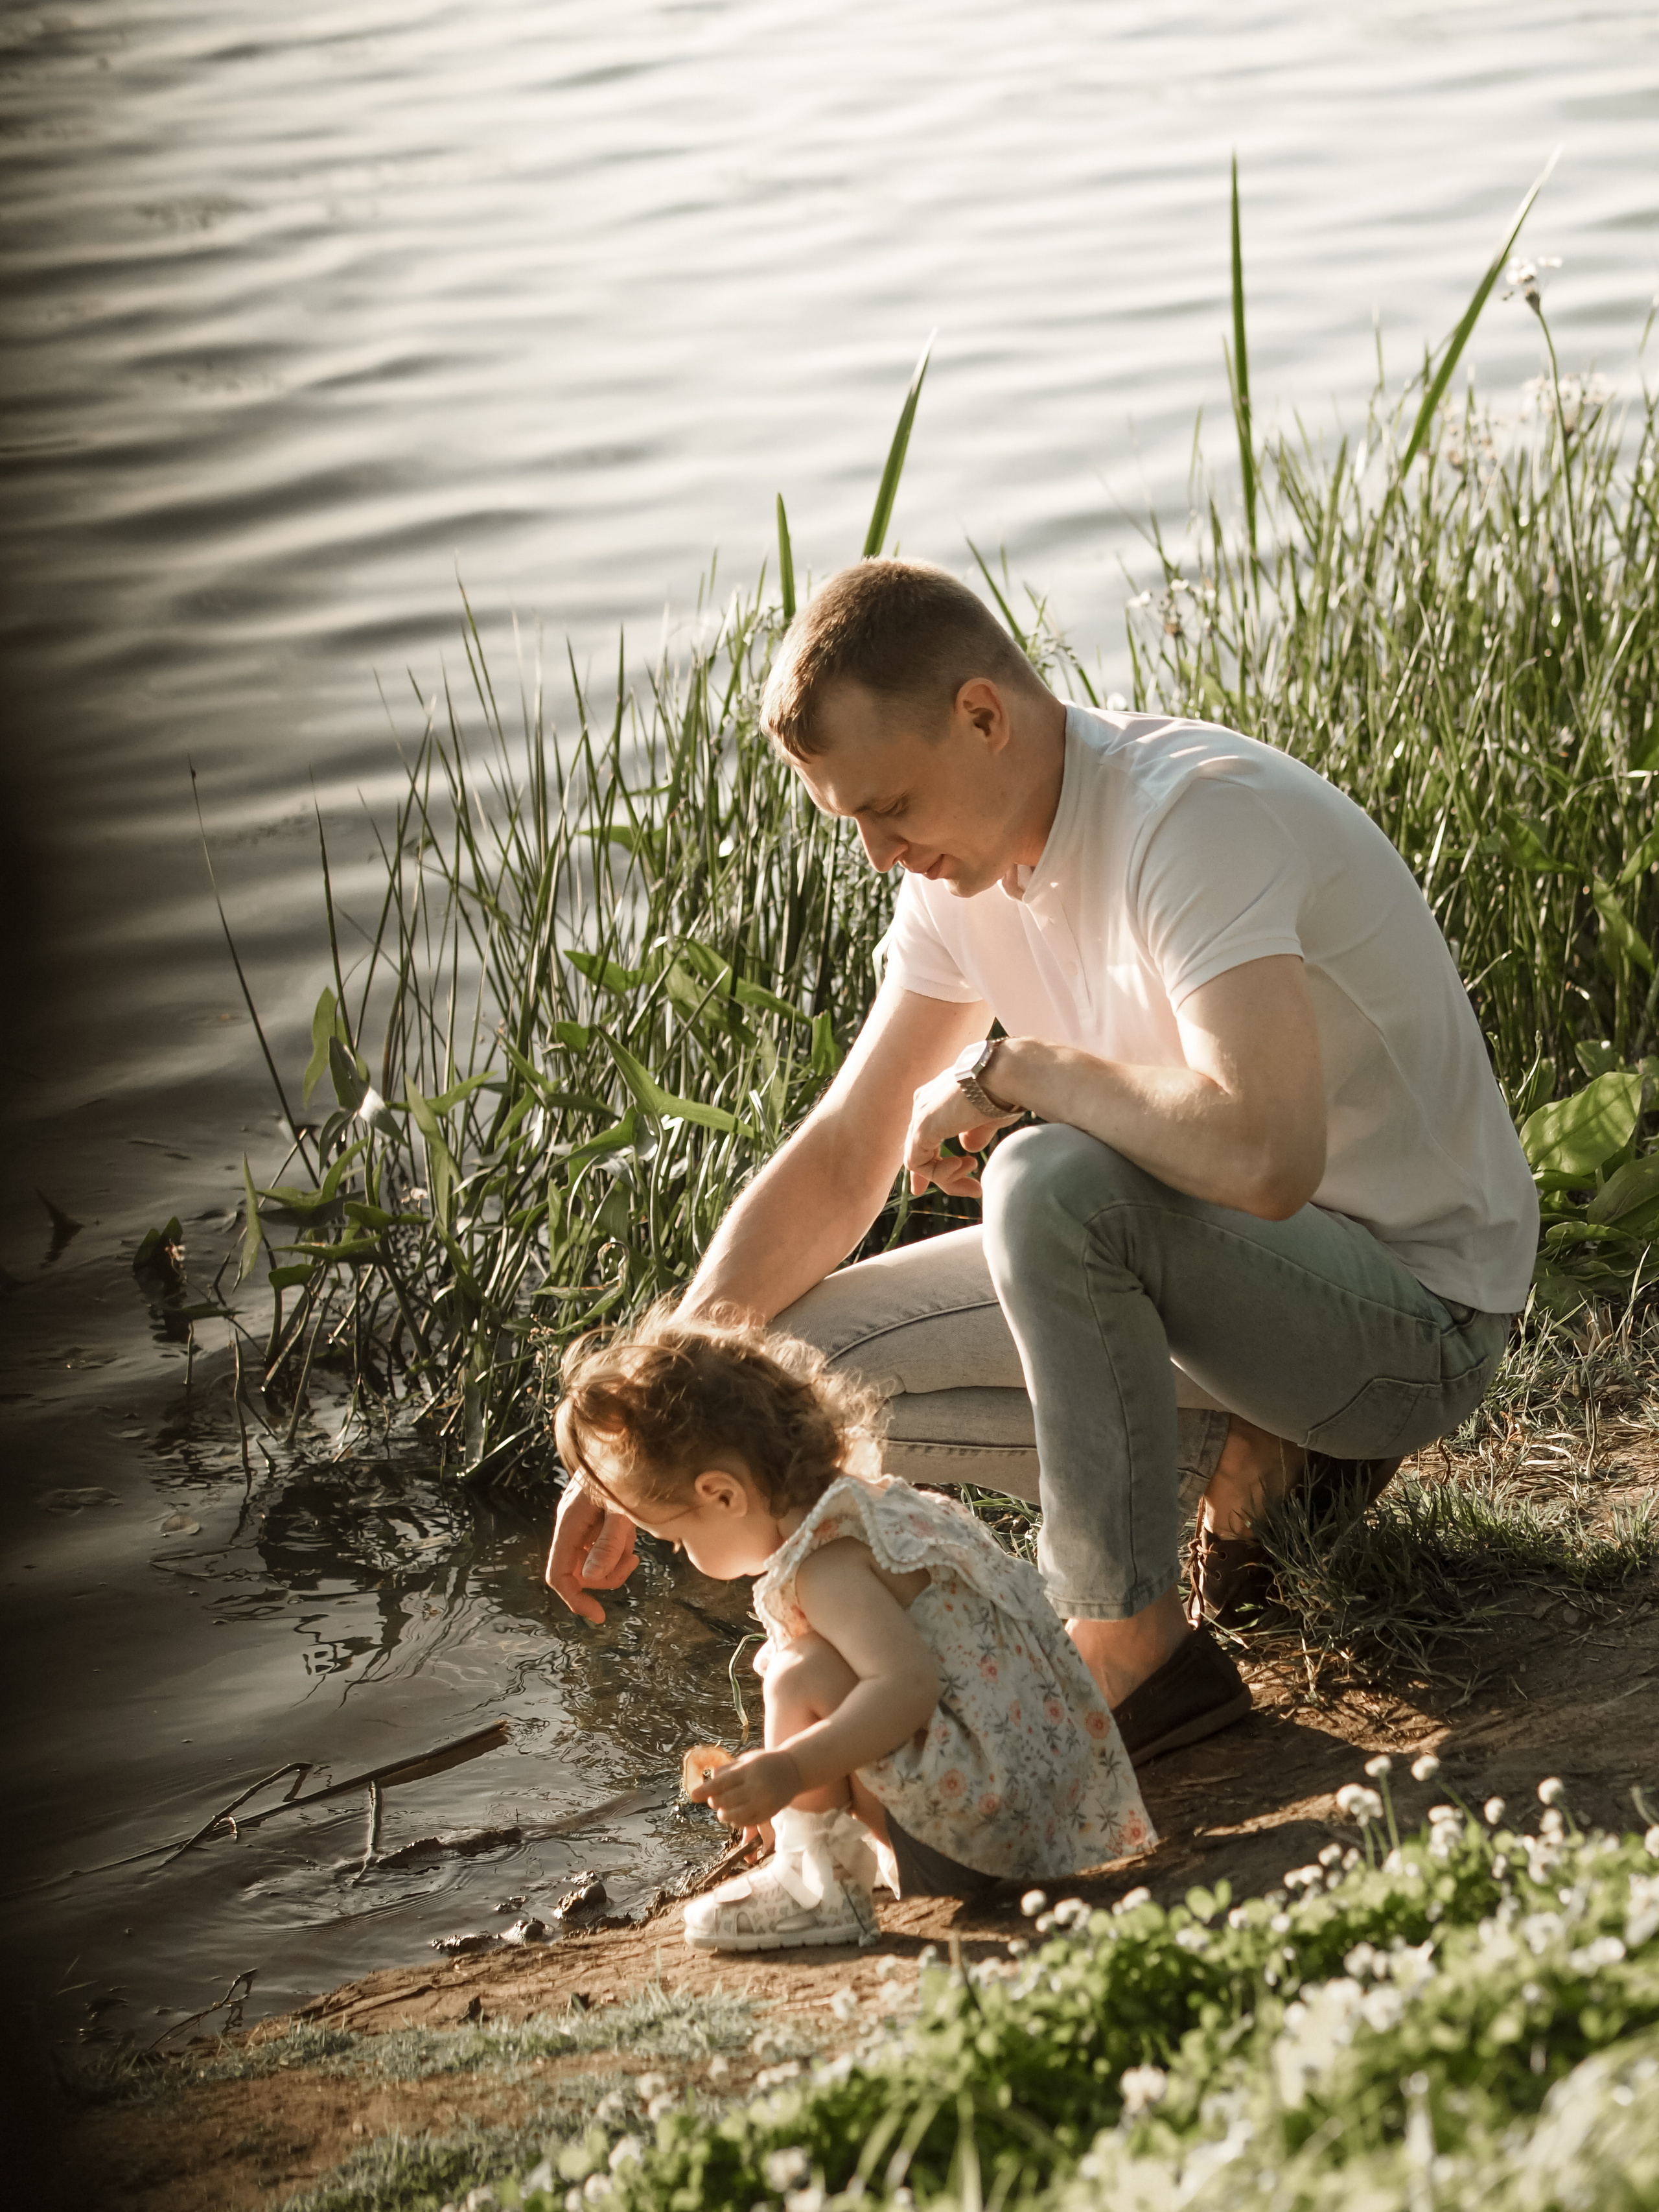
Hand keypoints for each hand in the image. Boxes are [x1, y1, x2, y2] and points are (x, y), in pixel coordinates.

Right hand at [544, 1481, 638, 1623]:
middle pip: (578, 1572)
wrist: (625, 1439)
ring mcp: (579, 1521)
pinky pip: (601, 1543)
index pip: (559, 1575)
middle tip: (633, 1561)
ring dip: (615, 1556)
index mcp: (569, 1524)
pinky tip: (630, 1524)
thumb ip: (608, 1542)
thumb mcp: (621, 1508)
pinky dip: (618, 1543)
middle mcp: (569, 1524)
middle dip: (606, 1574)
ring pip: (592, 1559)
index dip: (576, 1600)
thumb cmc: (622, 1470)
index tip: (599, 1616)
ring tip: (633, 1532)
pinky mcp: (592, 1517)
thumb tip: (591, 1578)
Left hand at [689, 1747, 803, 1828]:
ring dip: (723, 1814)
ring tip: (723, 1810)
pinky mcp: (769, 1813)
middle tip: (713, 1800)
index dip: (705, 1790)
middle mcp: (756, 1787)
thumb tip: (707, 1784)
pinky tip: (736, 1815)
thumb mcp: (746, 1759)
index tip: (693, 1795)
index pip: (721, 1783)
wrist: (795, 1769)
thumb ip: (727, 1771)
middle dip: (714, 1802)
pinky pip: (747, 1823)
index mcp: (749, 1770)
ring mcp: (763, 1802)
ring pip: (734, 1816)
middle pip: (725, 1801)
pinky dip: (736, 1822)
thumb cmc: (765, 1762)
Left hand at [903, 1068, 1018, 1198]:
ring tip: (974, 1181)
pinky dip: (938, 1173)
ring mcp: (920, 1114)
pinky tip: (963, 1166)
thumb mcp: (988, 1118)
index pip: (926, 1134)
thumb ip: (974, 1133)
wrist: (1007, 1075)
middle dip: (944, 1175)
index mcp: (937, 1097)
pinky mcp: (923, 1127)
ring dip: (947, 1178)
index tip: (956, 1175)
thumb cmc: (1005, 1091)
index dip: (934, 1160)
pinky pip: (917, 1163)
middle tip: (975, 1191)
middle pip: (922, 1149)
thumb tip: (968, 1147)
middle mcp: (924, 1103)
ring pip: (919, 1159)